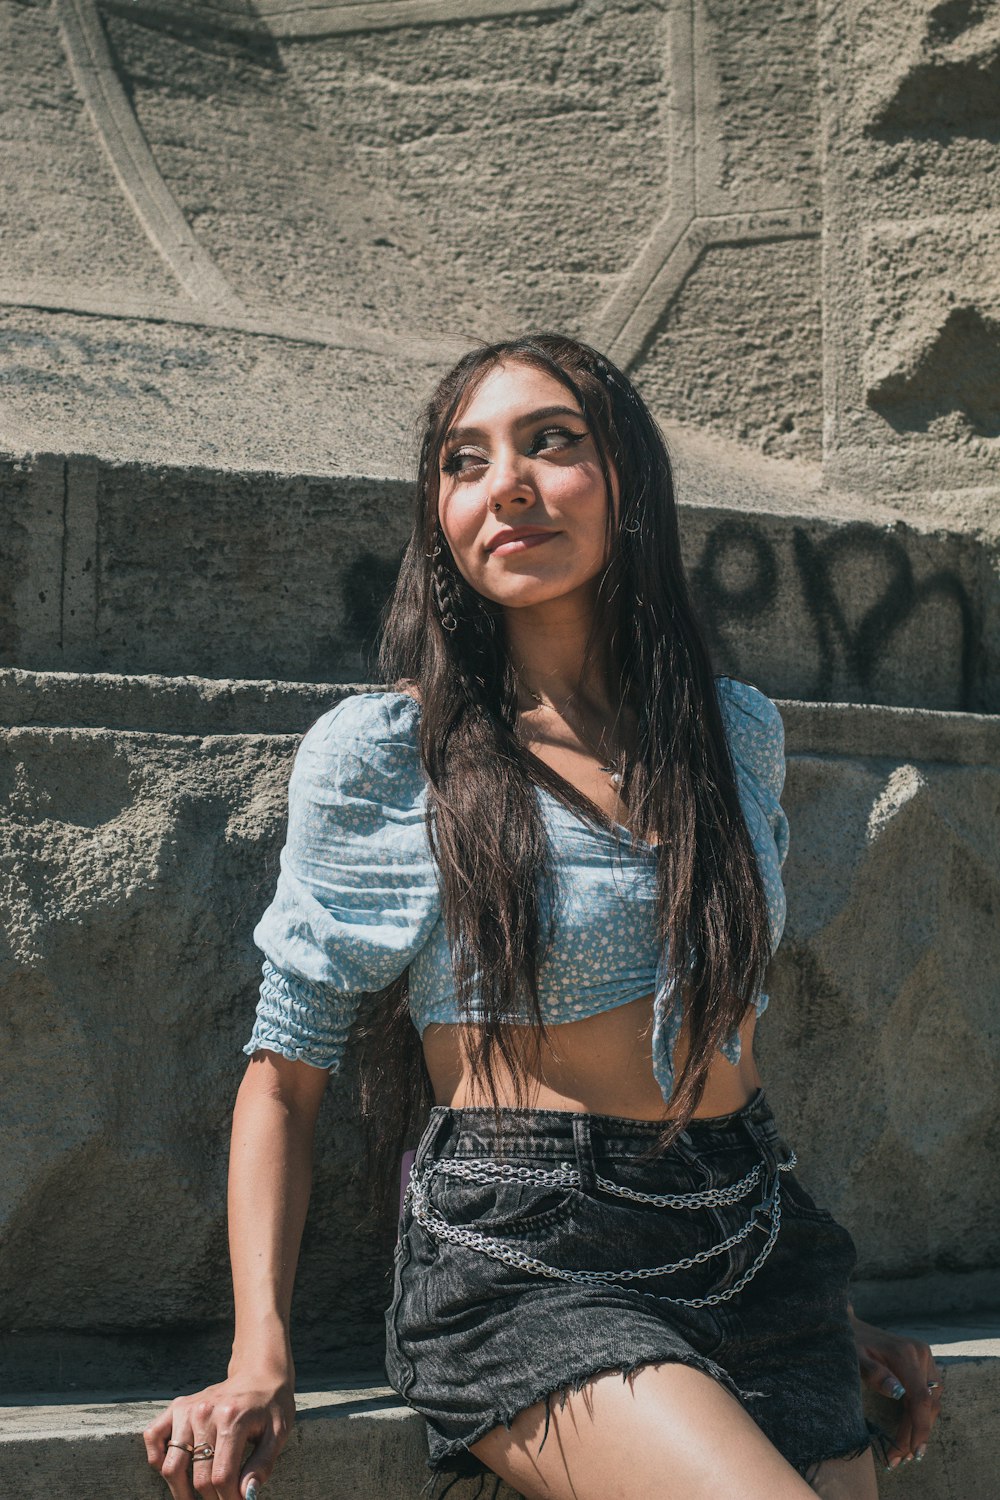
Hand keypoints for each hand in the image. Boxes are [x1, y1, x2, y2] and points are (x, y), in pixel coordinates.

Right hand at [143, 1366, 293, 1499]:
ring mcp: (187, 1409)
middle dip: (211, 1499)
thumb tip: (247, 1496)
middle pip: (199, 1477)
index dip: (230, 1499)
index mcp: (232, 1419)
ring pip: (172, 1466)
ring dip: (182, 1491)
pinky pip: (153, 1437)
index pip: (222, 1477)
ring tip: (197, 1497)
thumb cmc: (271, 1406)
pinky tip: (176, 1468)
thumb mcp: (278, 1434)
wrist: (259, 1374)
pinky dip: (158, 1459)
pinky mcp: (177, 1406)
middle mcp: (205, 1413)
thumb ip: (262, 1466)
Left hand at [849, 1309, 944, 1469]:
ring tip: (903, 1452)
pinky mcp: (923, 1364)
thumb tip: (898, 1392)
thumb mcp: (855, 1357)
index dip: (920, 1427)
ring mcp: (924, 1358)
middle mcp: (921, 1354)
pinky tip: (909, 1432)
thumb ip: (874, 1373)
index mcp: (906, 1353)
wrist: (850, 1325)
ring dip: (919, 1427)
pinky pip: (927, 1395)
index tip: (912, 1452)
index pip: (921, 1397)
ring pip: (931, 1401)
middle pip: (927, 1403)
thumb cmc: (850, 1342)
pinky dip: (919, 1415)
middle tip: (899, 1458)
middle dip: (916, 1433)